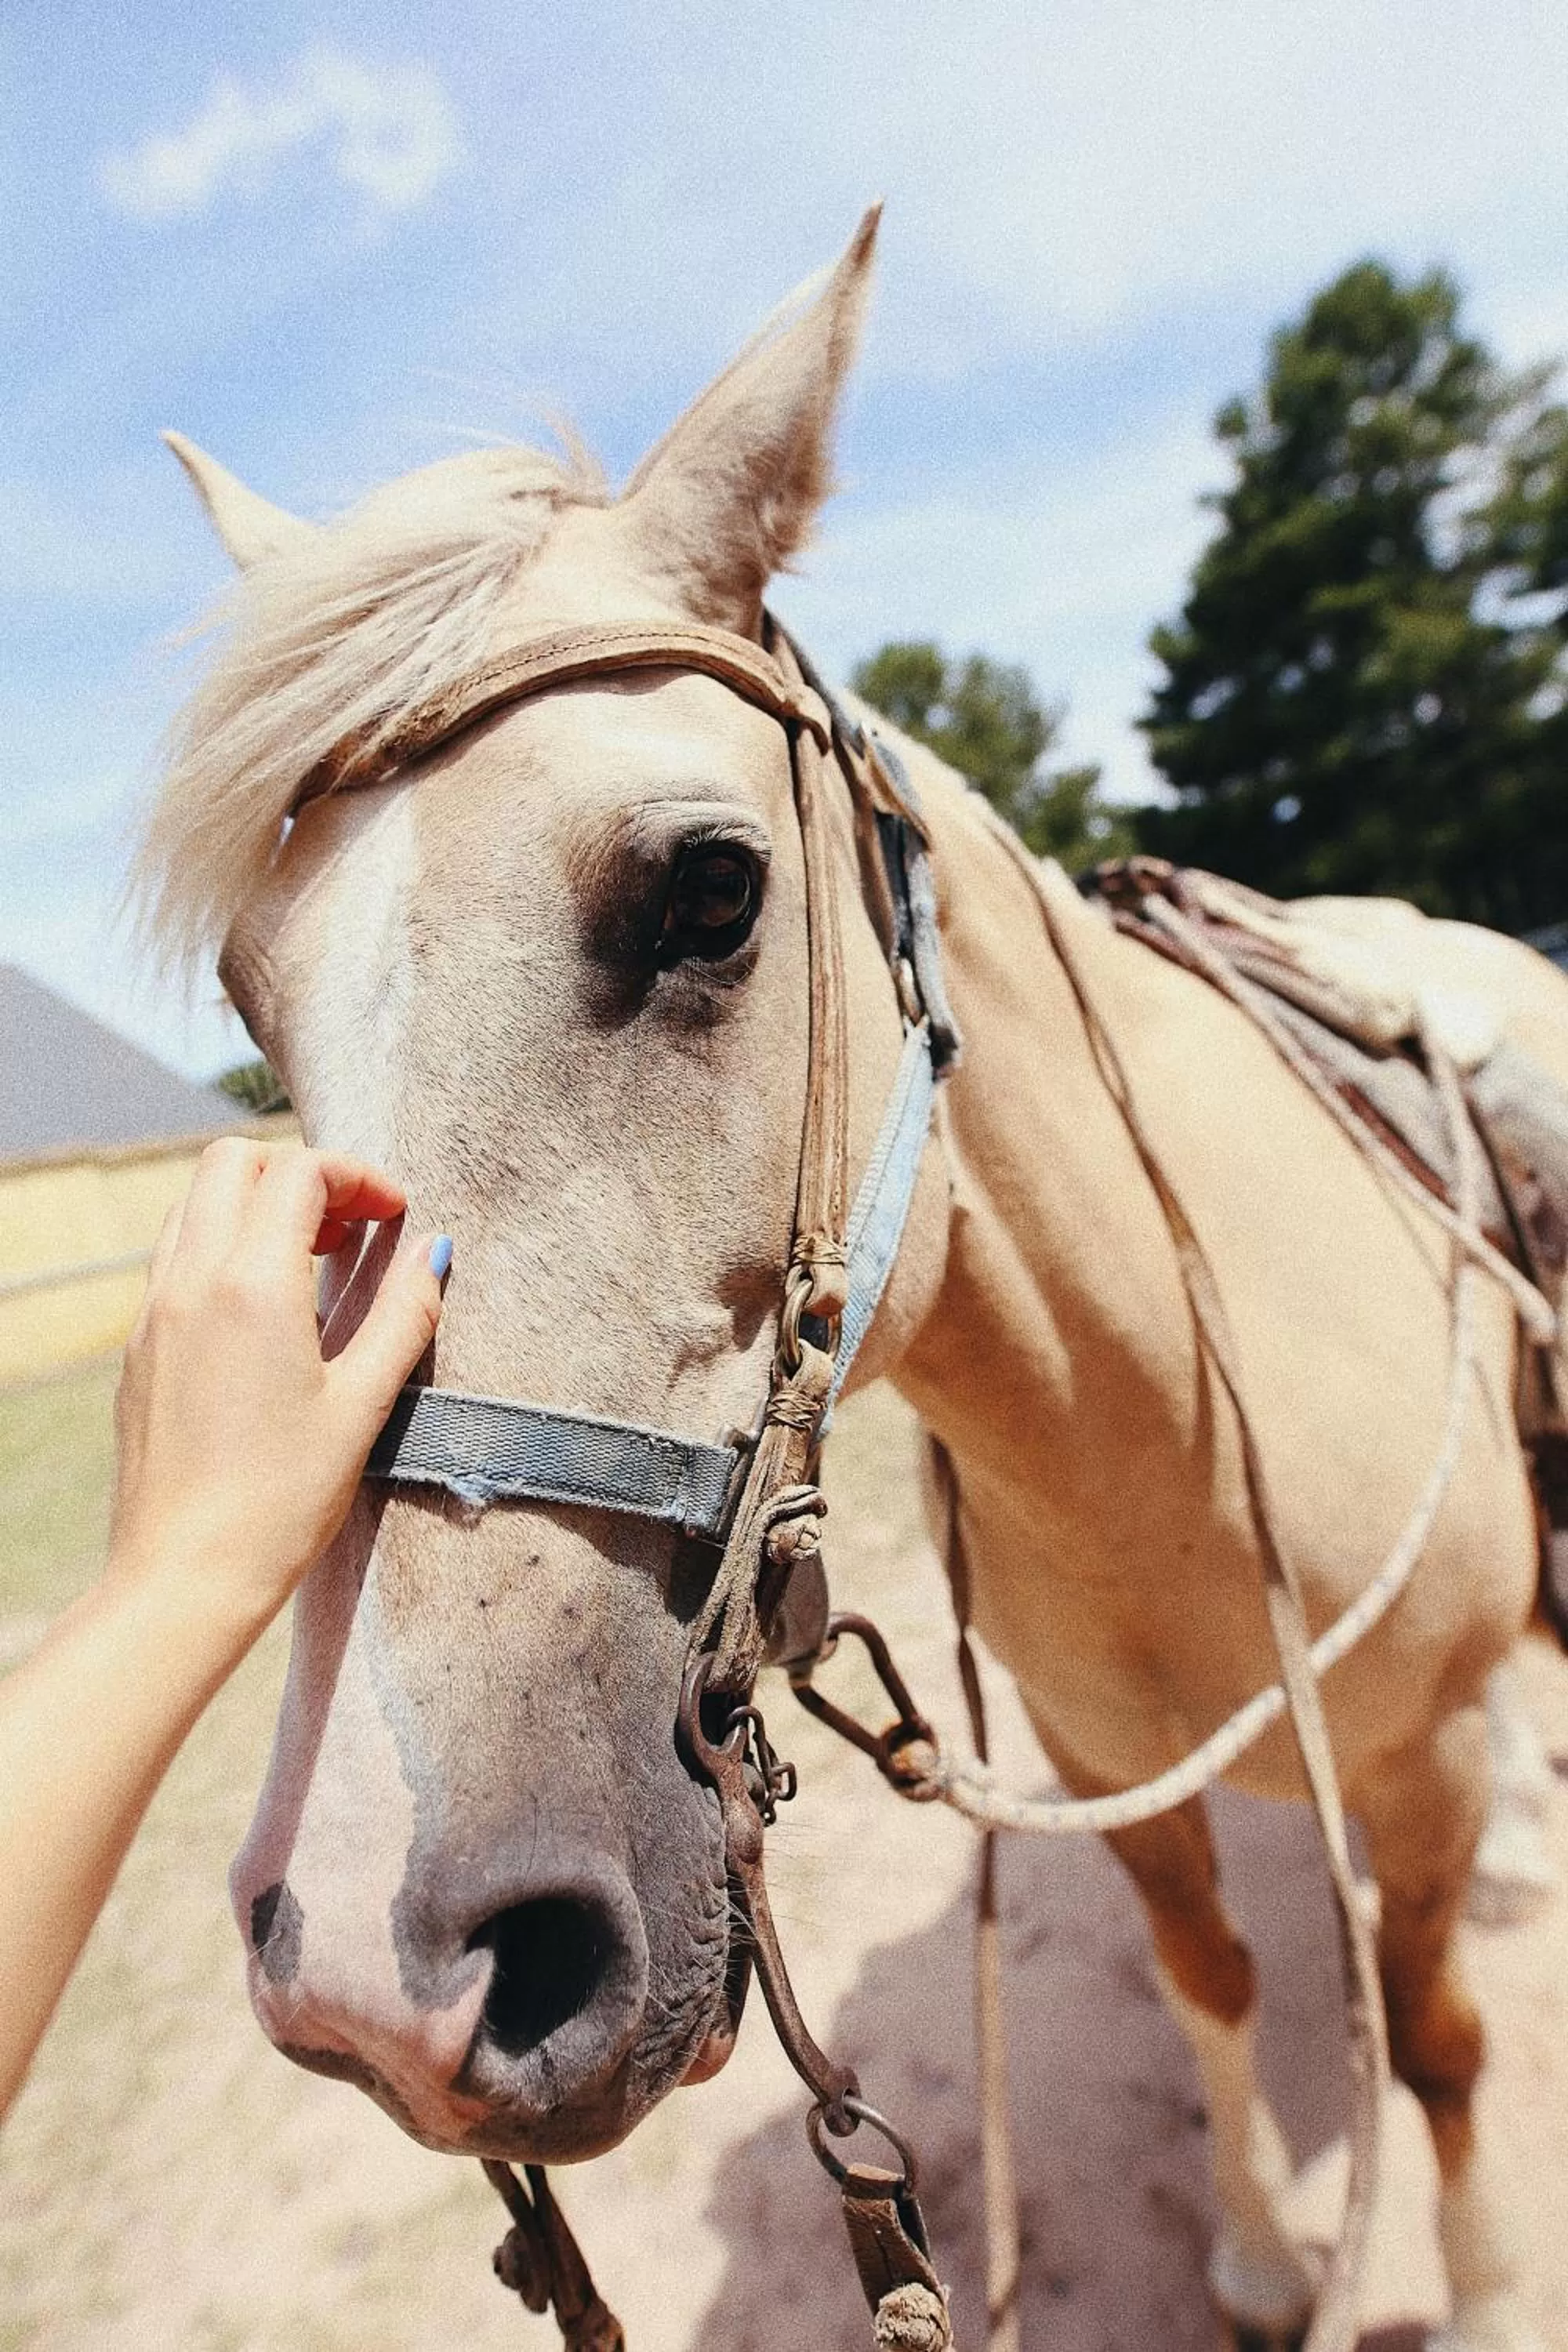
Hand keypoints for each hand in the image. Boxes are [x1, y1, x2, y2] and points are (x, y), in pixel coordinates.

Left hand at [107, 1139, 446, 1635]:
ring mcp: (154, 1312)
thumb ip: (403, 1316)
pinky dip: (223, 1246)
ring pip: (194, 1203)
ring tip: (314, 1258)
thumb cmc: (281, 1500)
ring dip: (256, 1204)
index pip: (298, 1172)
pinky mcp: (139, 1347)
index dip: (357, 1176)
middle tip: (352, 1223)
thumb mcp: (362, 1404)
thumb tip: (433, 1252)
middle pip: (232, 1162)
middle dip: (298, 1172)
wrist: (185, 1575)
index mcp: (251, 1285)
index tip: (396, 1214)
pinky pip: (174, 1257)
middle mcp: (190, 1281)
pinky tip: (266, 1306)